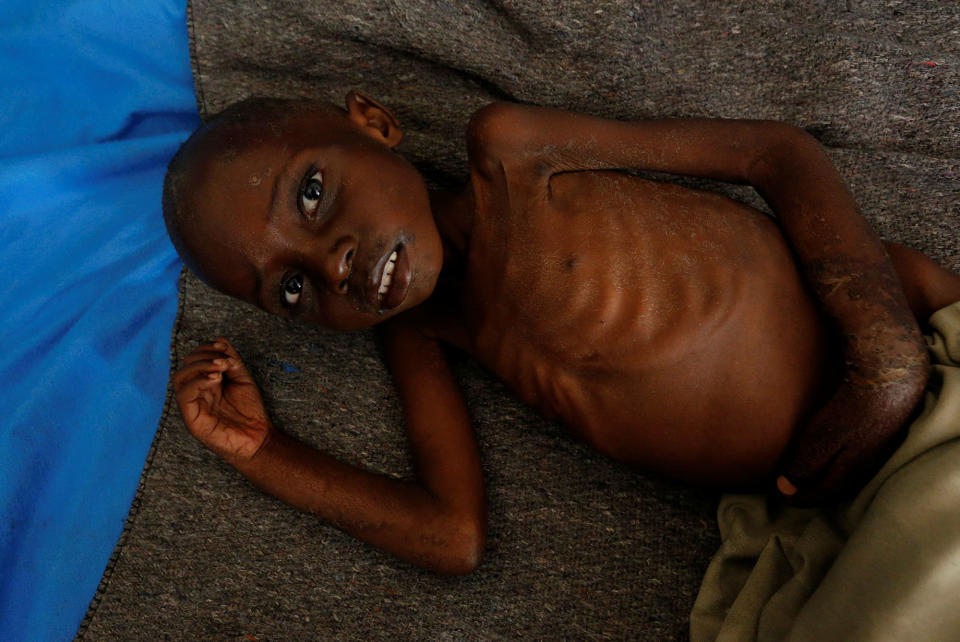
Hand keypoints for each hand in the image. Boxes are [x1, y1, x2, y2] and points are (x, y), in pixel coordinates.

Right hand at [172, 338, 271, 462]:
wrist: (257, 438)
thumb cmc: (250, 411)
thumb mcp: (242, 379)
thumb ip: (232, 361)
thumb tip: (220, 340)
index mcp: (206, 382)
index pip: (195, 358)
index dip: (206, 348)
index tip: (224, 347)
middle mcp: (196, 392)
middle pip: (185, 365)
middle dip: (203, 355)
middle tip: (224, 360)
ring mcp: (192, 405)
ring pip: (180, 377)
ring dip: (199, 366)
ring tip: (220, 367)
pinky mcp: (191, 418)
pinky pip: (184, 395)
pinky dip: (198, 381)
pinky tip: (215, 379)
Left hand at [776, 375, 924, 503]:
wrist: (887, 385)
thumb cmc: (850, 413)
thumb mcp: (822, 440)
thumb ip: (804, 465)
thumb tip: (784, 489)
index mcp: (847, 472)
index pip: (820, 494)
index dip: (798, 497)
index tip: (780, 498)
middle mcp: (862, 467)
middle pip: (832, 488)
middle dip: (810, 492)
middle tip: (789, 491)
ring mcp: (871, 452)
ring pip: (842, 475)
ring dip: (822, 479)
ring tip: (805, 477)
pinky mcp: (874, 436)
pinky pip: (849, 460)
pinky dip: (832, 465)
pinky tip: (827, 455)